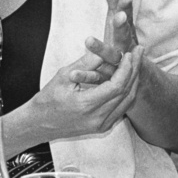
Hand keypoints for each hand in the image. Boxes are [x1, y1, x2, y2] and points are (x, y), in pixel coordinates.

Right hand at [28, 47, 143, 139]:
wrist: (38, 124)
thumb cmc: (47, 99)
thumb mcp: (63, 77)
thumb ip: (85, 63)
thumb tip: (104, 50)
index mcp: (86, 105)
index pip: (117, 86)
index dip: (126, 68)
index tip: (129, 53)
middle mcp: (97, 118)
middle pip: (125, 92)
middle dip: (134, 70)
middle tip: (139, 52)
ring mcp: (101, 125)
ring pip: (127, 101)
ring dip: (134, 80)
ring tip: (136, 62)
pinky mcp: (102, 127)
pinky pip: (121, 108)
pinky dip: (127, 92)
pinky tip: (129, 77)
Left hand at [85, 0, 135, 80]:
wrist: (138, 77)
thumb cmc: (123, 42)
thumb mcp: (117, 19)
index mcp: (126, 29)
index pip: (127, 13)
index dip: (126, 5)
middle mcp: (126, 44)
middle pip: (125, 33)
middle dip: (122, 24)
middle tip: (118, 16)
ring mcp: (119, 62)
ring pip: (111, 55)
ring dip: (101, 48)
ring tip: (88, 40)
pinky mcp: (109, 79)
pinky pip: (97, 76)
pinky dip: (86, 75)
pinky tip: (73, 73)